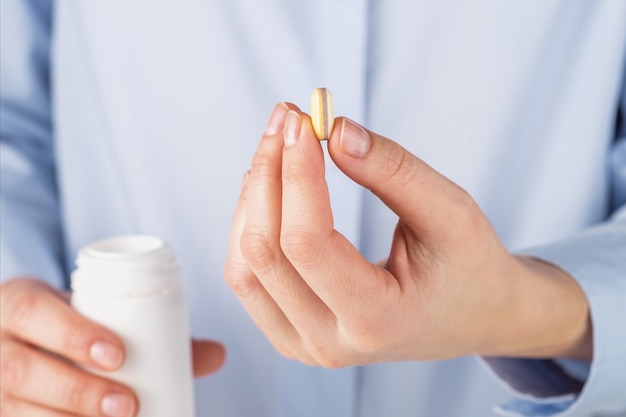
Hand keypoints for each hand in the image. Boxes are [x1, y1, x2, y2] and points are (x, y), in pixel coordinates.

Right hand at [0, 277, 224, 415]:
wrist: (17, 332)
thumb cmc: (66, 321)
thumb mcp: (96, 312)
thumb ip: (151, 329)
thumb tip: (218, 354)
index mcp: (19, 303)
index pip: (34, 312)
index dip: (72, 334)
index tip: (118, 354)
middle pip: (21, 370)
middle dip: (76, 390)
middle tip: (126, 405)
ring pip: (13, 407)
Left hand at [224, 103, 590, 367]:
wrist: (470, 316)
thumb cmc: (469, 266)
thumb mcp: (451, 212)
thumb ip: (394, 171)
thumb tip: (336, 132)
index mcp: (376, 321)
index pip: (307, 242)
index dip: (296, 174)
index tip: (303, 121)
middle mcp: (329, 344)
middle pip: (265, 252)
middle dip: (269, 174)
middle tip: (287, 119)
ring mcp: (303, 345)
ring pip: (244, 266)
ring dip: (254, 196)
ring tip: (278, 146)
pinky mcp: (289, 332)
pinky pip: (247, 276)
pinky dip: (251, 223)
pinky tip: (271, 186)